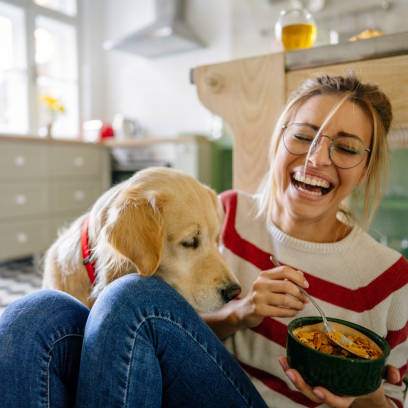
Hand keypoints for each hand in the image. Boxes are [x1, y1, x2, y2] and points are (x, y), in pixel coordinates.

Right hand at [234, 265, 308, 328]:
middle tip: (305, 299)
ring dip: (297, 304)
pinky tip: (293, 312)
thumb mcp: (270, 284)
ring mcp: (258, 297)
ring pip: (285, 299)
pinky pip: (280, 311)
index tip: (306, 285)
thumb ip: (284, 279)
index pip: (284, 270)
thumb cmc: (261, 297)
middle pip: (286, 285)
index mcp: (264, 275)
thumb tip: (301, 275)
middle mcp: (260, 284)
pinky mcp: (259, 310)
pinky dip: (291, 312)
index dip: (298, 277)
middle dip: (300, 293)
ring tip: (301, 306)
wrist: (244, 311)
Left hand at [279, 357, 397, 407]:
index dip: (328, 397)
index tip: (319, 390)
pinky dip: (293, 366)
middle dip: (301, 385)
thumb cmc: (367, 378)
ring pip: (304, 385)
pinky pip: (302, 374)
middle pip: (313, 394)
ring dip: (292, 374)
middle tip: (291, 372)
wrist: (358, 381)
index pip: (337, 401)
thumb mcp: (379, 376)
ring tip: (283, 361)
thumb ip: (388, 373)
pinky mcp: (314, 375)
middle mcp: (331, 391)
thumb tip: (395, 375)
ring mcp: (321, 384)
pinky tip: (285, 357)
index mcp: (346, 395)